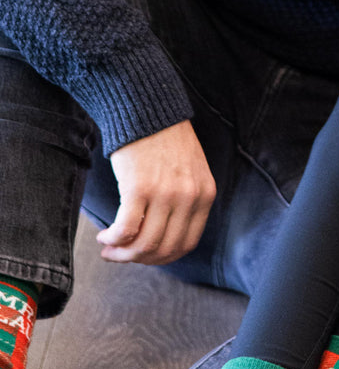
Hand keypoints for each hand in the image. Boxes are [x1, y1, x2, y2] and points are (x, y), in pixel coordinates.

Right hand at [96, 120, 215, 264]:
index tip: (145, 257)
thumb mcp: (190, 172)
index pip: (187, 243)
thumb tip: (164, 237)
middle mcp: (189, 198)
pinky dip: (113, 238)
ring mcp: (165, 194)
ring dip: (123, 253)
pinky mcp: (138, 188)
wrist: (146, 109)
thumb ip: (186, 201)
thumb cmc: (164, 140)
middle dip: (140, 259)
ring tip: (108, 249)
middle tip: (119, 257)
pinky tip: (104, 236)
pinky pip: (126, 228)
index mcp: (205, 196)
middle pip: (165, 248)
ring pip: (145, 243)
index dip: (163, 257)